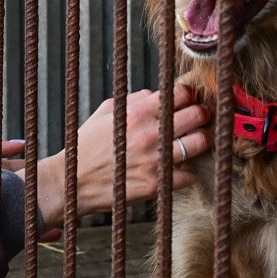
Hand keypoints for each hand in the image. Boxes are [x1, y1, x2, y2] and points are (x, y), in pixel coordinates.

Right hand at [27, 85, 211, 228]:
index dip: (189, 95)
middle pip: (197, 115)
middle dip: (202, 114)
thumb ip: (133, 100)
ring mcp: (155, 159)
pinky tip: (179, 168)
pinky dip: (187, 171)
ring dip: (201, 141)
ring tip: (197, 142)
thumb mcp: (105, 113)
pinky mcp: (157, 183)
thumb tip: (155, 94)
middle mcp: (149, 133)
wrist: (73, 181)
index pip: (180, 94)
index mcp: (137, 112)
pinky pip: (189, 175)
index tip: (190, 100)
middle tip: (201, 118)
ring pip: (199, 143)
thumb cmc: (88, 145)